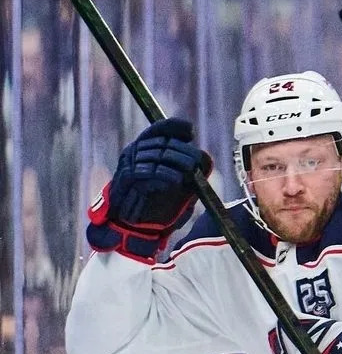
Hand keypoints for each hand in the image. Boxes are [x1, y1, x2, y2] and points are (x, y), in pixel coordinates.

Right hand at [87, 118, 211, 259]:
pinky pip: (147, 171)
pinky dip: (165, 174)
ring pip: (156, 154)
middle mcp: (135, 152)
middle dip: (183, 150)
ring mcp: (129, 164)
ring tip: (190, 172)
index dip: (174, 126)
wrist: (136, 227)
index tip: (190, 131)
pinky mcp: (126, 179)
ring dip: (177, 162)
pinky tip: (177, 181)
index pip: (159, 128)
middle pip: (162, 141)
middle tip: (196, 162)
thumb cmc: (159, 206)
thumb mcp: (180, 186)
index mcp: (145, 149)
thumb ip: (189, 170)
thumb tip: (203, 157)